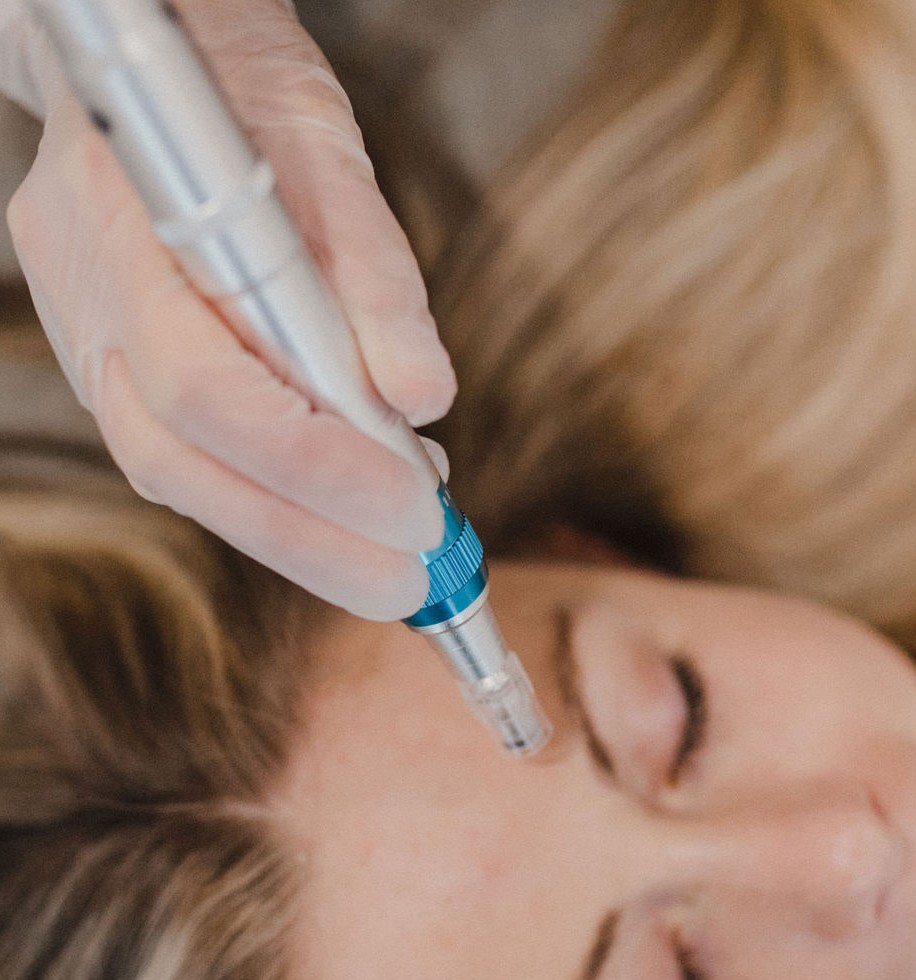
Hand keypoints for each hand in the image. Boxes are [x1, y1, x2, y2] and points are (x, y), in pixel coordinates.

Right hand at [1, 0, 455, 620]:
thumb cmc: (232, 71)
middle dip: (312, 543)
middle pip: (187, 471)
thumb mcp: (321, 143)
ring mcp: (86, 335)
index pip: (210, 397)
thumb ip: (370, 272)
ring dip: (300, 532)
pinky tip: (344, 501)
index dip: (320, 469)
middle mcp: (84, 301)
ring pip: (183, 479)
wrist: (148, 35)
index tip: (419, 515)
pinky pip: (190, 454)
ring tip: (397, 549)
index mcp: (119, 231)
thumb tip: (423, 400)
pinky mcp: (113, 357)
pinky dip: (273, 493)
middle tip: (415, 582)